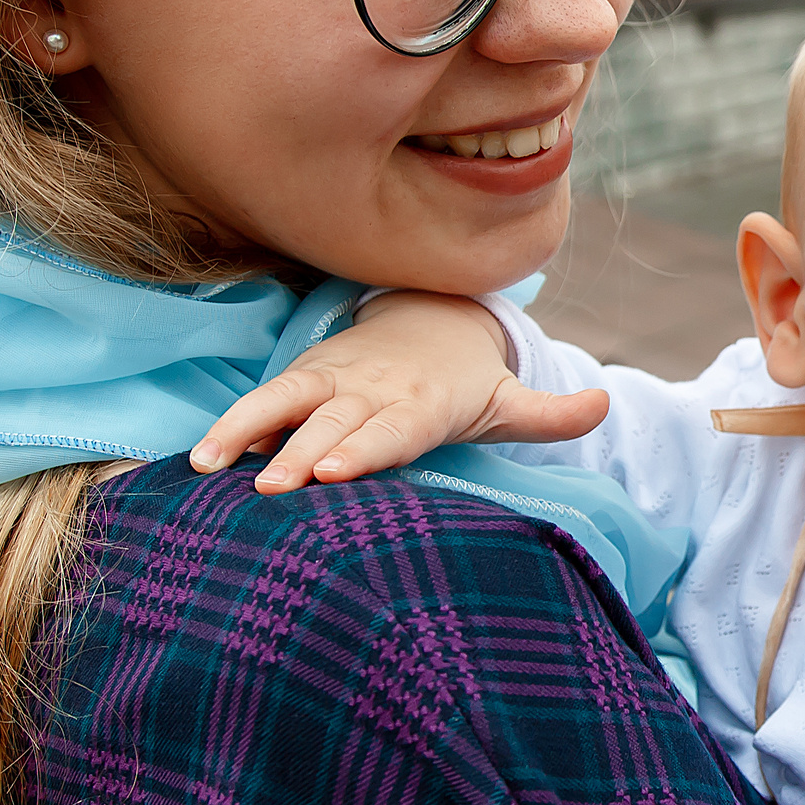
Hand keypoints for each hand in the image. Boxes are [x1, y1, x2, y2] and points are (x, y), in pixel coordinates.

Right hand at [189, 292, 607, 492]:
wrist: (429, 319)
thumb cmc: (469, 382)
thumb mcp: (511, 399)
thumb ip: (553, 412)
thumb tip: (606, 403)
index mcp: (423, 402)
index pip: (395, 428)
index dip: (367, 448)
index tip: (338, 471)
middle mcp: (373, 388)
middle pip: (335, 423)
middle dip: (304, 451)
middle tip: (273, 486)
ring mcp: (333, 380)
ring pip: (285, 403)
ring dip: (249, 431)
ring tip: (211, 466)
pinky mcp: (304, 378)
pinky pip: (263, 401)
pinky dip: (233, 425)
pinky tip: (199, 461)